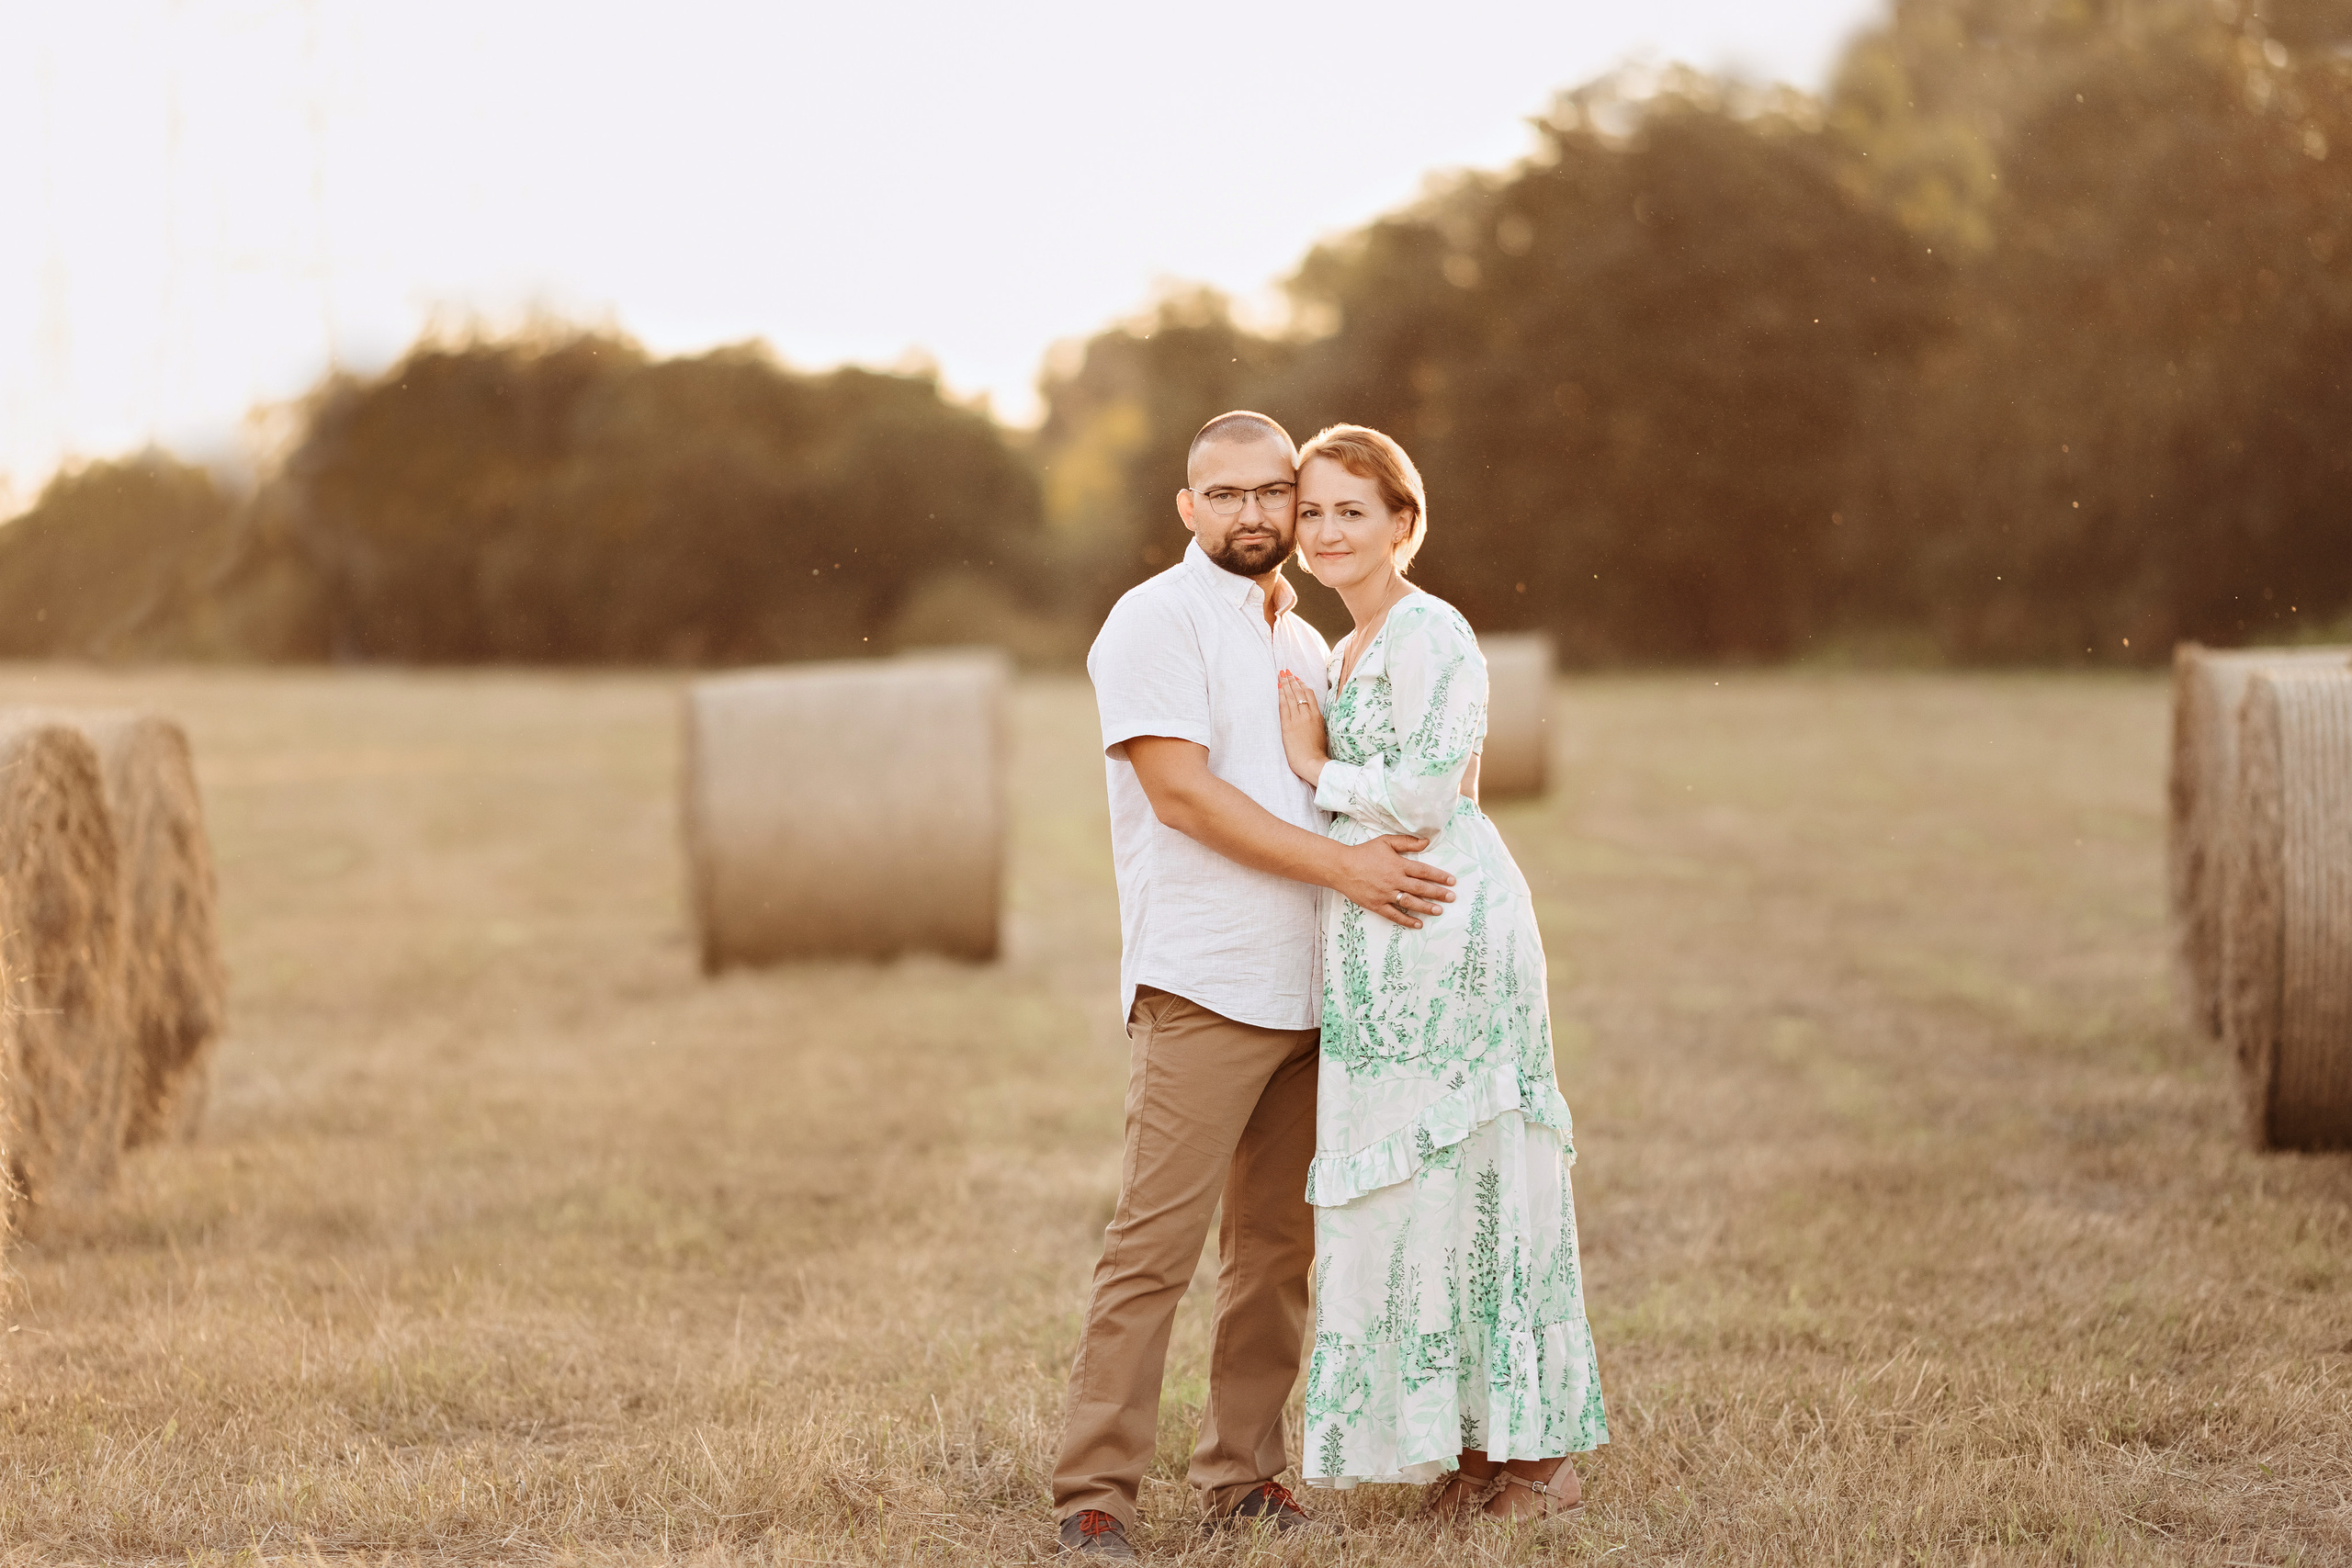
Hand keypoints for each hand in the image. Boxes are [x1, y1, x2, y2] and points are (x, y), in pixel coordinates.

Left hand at [1276, 669, 1328, 786]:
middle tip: (1286, 671)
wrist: (1312, 762)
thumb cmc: (1317, 752)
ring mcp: (1297, 719)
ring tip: (1281, 675)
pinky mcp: (1288, 725)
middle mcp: (1308, 714)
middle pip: (1299, 692)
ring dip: (1285, 684)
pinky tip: (1279, 688)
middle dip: (1292, 681)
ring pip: (1291, 696)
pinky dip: (1281, 695)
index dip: (1302, 685)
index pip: (1309, 695)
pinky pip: (1284, 706)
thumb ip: (1316, 722)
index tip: (1297, 679)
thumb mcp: (1322, 733)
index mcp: (1318, 716)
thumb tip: (1313, 717)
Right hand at [1334, 834, 1455, 928]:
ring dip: (1426, 907)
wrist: (1341, 867)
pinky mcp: (1376, 905)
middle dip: (1438, 893)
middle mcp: (1394, 880)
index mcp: (1398, 865)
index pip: (1423, 871)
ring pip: (1410, 902)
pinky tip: (1418, 924)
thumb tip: (1426, 842)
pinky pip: (1394, 915)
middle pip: (1421, 888)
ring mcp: (1385, 894)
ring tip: (1439, 910)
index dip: (1439, 876)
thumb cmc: (1364, 853)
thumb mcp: (1385, 842)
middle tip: (1452, 897)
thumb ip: (1406, 842)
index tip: (1451, 881)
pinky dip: (1406, 920)